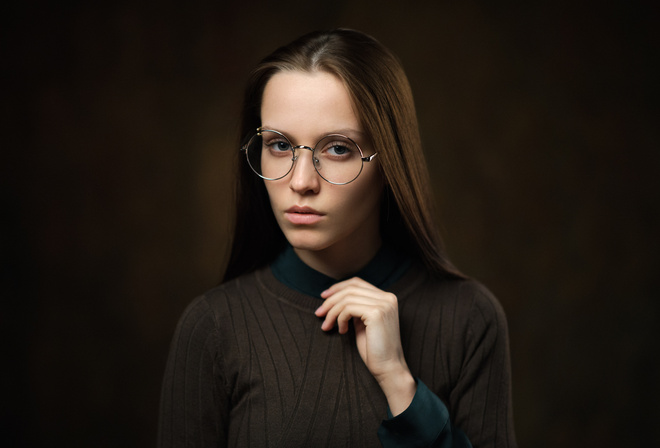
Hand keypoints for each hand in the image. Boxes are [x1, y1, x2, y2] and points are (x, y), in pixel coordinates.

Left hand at [315, 277, 415, 414]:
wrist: (388, 368)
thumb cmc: (374, 349)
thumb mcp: (363, 323)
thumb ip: (355, 308)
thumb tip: (335, 297)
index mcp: (386, 298)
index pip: (357, 283)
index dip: (338, 287)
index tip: (323, 297)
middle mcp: (387, 297)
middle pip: (350, 289)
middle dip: (330, 300)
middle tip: (319, 313)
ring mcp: (383, 304)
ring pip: (347, 298)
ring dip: (332, 312)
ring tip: (327, 326)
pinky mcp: (376, 313)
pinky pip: (348, 308)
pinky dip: (339, 319)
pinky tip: (341, 331)